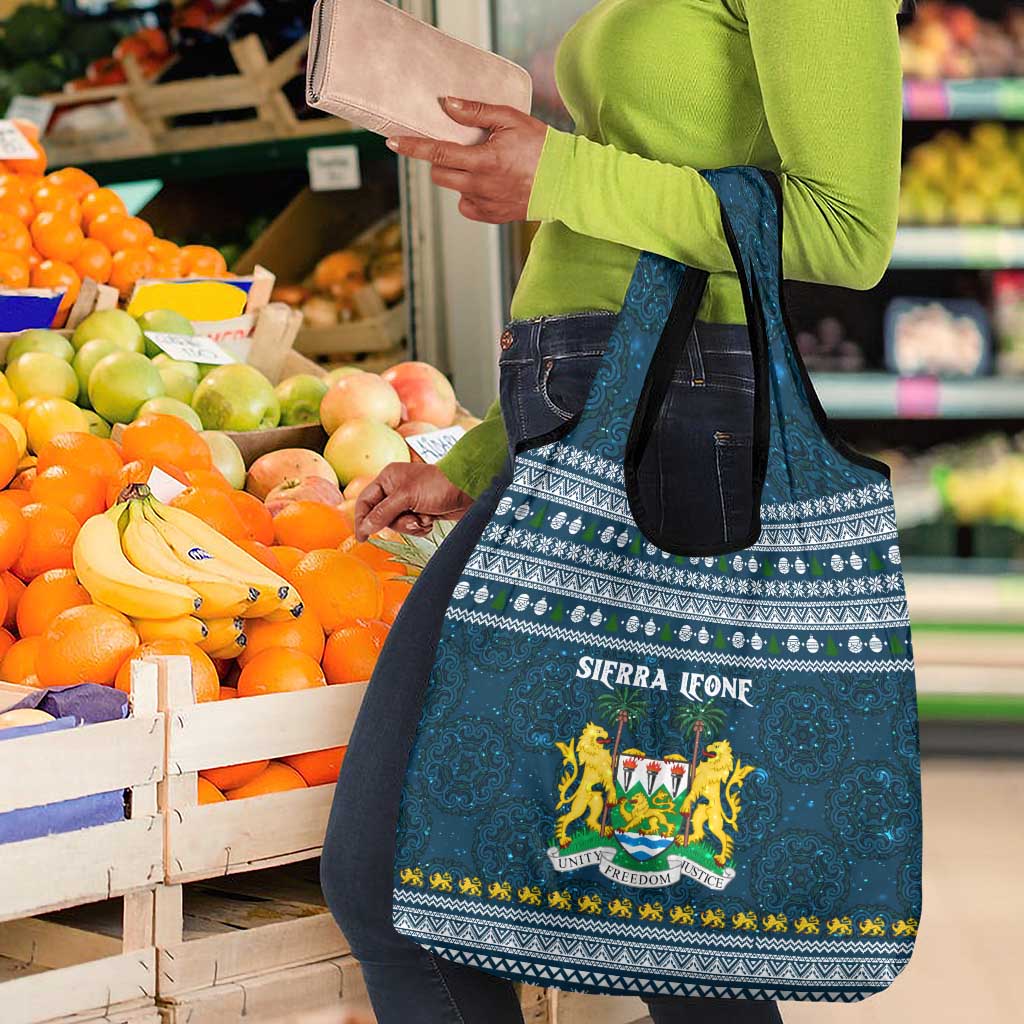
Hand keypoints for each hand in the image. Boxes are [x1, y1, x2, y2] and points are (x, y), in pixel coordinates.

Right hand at [354, 463, 474, 540]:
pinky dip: (421, 528)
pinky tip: (432, 520)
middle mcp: (396, 489)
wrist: (469, 490)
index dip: (362, 518)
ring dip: (411, 526)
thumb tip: (365, 527)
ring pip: (397, 524)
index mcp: (388, 478)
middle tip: (412, 519)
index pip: (365, 500)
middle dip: (398, 522)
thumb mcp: (406, 497)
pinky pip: (411, 528)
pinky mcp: (421, 512)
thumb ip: (384, 512)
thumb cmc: (438, 485)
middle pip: (381, 516)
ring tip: (425, 518)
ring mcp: (409, 501)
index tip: (362, 537)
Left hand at [385, 96, 547, 223]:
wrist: (566, 181)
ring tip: (481, 165)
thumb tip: (447, 104)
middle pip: (439, 174)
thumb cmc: (541, 147)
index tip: (393, 142)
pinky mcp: (491, 216)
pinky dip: (469, 194)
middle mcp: (481, 186)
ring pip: (453, 189)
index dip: (412, 147)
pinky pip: (466, 205)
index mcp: (484, 161)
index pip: (438, 153)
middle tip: (458, 147)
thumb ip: (476, 112)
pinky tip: (487, 183)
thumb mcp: (510, 119)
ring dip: (457, 175)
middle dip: (440, 159)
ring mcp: (485, 204)